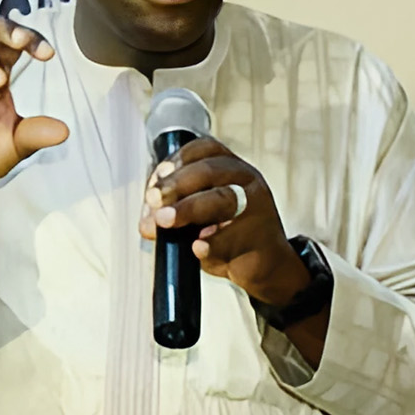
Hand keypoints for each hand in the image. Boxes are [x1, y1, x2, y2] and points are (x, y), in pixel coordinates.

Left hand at [142, 134, 303, 304]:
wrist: (266, 265)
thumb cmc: (231, 235)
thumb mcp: (204, 214)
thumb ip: (178, 208)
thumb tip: (148, 219)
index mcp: (233, 169)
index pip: (205, 149)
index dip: (177, 160)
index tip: (157, 177)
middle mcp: (247, 182)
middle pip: (210, 172)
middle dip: (176, 185)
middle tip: (154, 201)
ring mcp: (257, 211)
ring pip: (223, 199)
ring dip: (189, 209)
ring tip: (165, 221)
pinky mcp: (260, 241)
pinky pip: (232, 239)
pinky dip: (212, 243)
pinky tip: (198, 247)